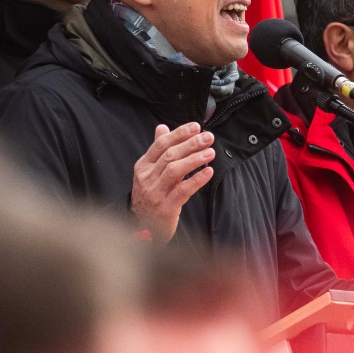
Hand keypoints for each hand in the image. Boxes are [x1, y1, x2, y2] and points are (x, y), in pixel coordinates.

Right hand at [132, 123, 215, 242]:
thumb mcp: (150, 172)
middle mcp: (147, 178)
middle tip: (208, 137)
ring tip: (210, 152)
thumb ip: (158, 150)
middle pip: (169, 156)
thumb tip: (162, 127)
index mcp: (143, 166)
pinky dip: (197, 180)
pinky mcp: (165, 208)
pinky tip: (208, 172)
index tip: (196, 127)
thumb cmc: (151, 195)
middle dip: (191, 144)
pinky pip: (182, 190)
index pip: (161, 144)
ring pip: (174, 170)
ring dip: (194, 159)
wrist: (144, 225)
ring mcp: (155, 193)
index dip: (179, 134)